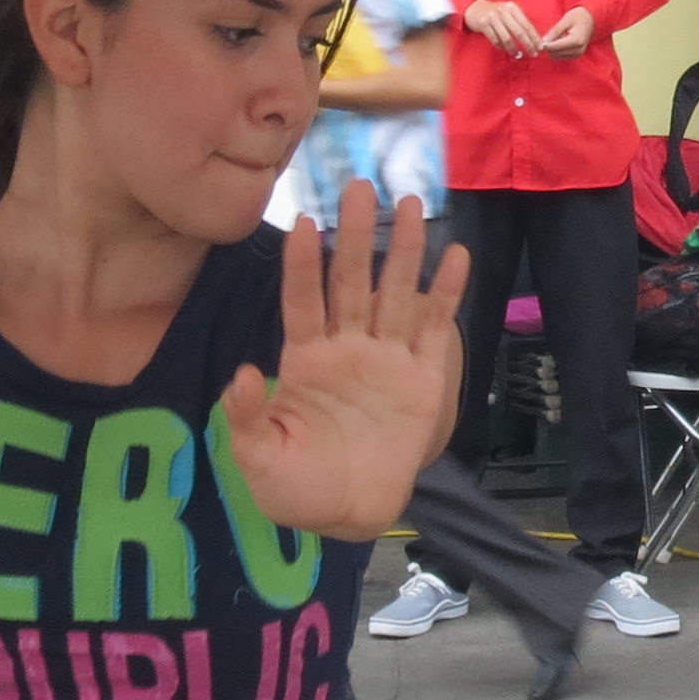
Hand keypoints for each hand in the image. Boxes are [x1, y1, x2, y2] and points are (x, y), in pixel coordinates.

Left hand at [217, 195, 471, 538]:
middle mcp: (346, 348)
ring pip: (395, 293)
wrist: (347, 514)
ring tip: (411, 202)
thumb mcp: (256, 458)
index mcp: (304, 361)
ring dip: (403, 249)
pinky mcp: (422, 380)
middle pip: (352, 281)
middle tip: (358, 185)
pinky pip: (434, 329)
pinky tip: (456, 254)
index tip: (302, 222)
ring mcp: (386, 360)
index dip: (303, 265)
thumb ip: (246, 418)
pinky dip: (445, 292)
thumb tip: (241, 374)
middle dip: (355, 234)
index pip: (302, 301)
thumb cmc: (296, 486)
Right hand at [464, 0, 540, 57]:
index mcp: (512, 7)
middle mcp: (503, 11)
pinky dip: (502, 47)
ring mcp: (492, 17)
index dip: (535, 37)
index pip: (527, 25)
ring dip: (514, 49)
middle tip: (533, 54)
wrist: (474, 8)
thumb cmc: (496, 13)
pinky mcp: (483, 24)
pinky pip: (495, 40)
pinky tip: (506, 51)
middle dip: (528, 45)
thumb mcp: (508, 12)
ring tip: (519, 55)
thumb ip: (519, 21)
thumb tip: (535, 38)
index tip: (540, 47)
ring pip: (507, 38)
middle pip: (519, 32)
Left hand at [538, 6, 595, 59]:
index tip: (539, 40)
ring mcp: (577, 54)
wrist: (590, 20)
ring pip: (556, 56)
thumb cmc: (578, 17)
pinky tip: (560, 40)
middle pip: (555, 53)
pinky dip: (556, 50)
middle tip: (547, 36)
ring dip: (552, 48)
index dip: (545, 45)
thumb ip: (555, 30)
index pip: (556, 47)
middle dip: (548, 46)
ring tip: (556, 37)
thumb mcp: (566, 19)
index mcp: (576, 41)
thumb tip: (544, 41)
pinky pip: (560, 56)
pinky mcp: (575, 56)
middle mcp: (578, 50)